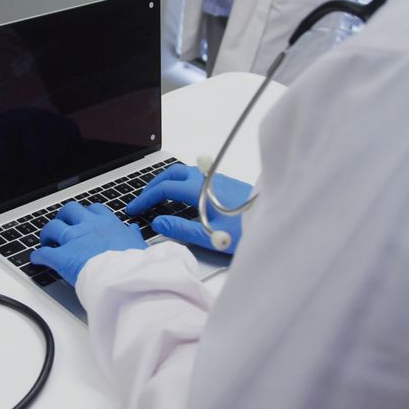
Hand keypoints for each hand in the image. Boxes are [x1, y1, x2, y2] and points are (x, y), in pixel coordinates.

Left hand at [30, 201, 146, 285]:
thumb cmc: (134, 265)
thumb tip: (133, 230)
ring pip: (52, 227)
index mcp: (108, 224)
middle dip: (63, 217)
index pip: (94, 209)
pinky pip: (43, 253)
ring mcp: (73, 239)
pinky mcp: (62, 256)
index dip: (86, 214)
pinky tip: (37, 260)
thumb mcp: (139, 246)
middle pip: (69, 211)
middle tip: (62, 226)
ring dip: (47, 234)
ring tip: (46, 241)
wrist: (124, 278)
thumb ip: (132, 236)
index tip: (84, 219)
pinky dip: (38, 256)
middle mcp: (89, 226)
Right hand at [125, 164, 251, 253]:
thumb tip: (158, 222)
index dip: (146, 198)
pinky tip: (182, 196)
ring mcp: (216, 179)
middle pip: (172, 173)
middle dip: (153, 184)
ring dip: (167, 180)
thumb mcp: (210, 237)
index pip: (165, 188)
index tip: (134, 208)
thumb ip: (181, 229)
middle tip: (142, 199)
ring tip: (158, 196)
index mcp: (200, 190)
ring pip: (184, 171)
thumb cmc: (246, 230)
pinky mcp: (224, 183)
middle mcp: (207, 179)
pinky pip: (195, 175)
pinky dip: (180, 181)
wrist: (275, 220)